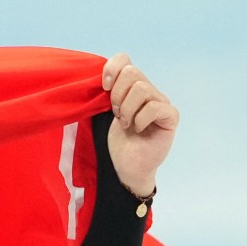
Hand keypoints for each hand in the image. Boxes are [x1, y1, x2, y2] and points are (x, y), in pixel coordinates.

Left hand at [102, 53, 179, 196]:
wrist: (126, 167)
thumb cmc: (115, 141)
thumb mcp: (103, 115)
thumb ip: (103, 95)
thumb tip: (94, 78)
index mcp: (130, 86)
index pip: (124, 60)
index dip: (111, 69)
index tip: (102, 88)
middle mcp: (147, 90)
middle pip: (131, 72)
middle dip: (117, 95)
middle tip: (116, 114)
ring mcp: (161, 102)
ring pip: (141, 89)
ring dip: (127, 109)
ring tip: (126, 124)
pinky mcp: (170, 116)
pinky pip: (154, 107)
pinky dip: (140, 119)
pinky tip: (138, 130)